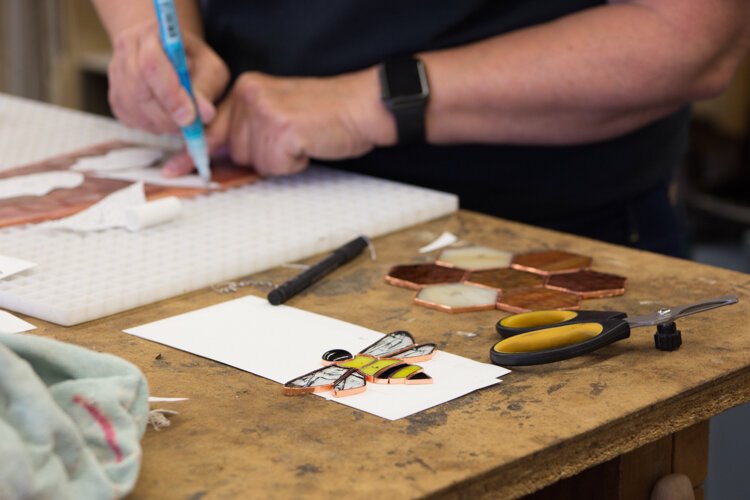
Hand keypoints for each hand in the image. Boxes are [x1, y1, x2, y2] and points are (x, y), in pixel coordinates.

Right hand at [108, 20, 228, 133]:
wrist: (171, 58)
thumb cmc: (195, 61)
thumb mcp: (210, 68)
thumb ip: (207, 88)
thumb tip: (205, 113)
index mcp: (152, 33)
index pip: (152, 63)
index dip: (170, 94)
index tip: (190, 117)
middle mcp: (127, 47)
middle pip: (137, 87)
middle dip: (166, 115)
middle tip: (188, 127)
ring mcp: (116, 71)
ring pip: (132, 106)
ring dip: (159, 123)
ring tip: (181, 125)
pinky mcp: (115, 95)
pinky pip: (128, 117)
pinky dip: (150, 126)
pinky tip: (167, 122)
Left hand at [162, 68, 396, 176]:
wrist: (363, 106)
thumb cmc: (328, 113)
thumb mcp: (280, 112)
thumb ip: (249, 130)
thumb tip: (225, 159)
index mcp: (246, 90)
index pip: (210, 127)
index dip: (194, 154)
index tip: (175, 170)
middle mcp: (249, 97)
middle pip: (237, 152)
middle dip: (262, 156)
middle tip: (291, 141)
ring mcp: (264, 113)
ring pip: (256, 162)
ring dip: (280, 160)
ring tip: (302, 139)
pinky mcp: (281, 130)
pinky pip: (276, 166)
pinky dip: (294, 163)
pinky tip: (307, 144)